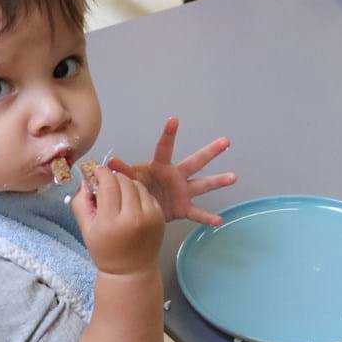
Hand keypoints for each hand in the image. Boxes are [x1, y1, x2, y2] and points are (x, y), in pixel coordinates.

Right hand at [72, 167, 164, 276]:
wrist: (131, 271)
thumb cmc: (105, 251)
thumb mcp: (86, 230)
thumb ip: (81, 204)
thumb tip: (85, 181)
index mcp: (110, 222)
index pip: (108, 185)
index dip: (101, 173)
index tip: (97, 171)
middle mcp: (133, 218)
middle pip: (124, 182)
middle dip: (113, 177)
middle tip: (106, 181)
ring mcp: (150, 217)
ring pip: (137, 185)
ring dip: (126, 183)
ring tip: (118, 191)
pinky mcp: (160, 217)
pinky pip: (148, 195)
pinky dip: (138, 193)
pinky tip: (131, 201)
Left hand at [106, 116, 235, 227]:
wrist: (139, 212)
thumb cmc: (136, 189)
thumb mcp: (129, 179)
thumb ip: (123, 172)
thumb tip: (109, 163)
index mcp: (161, 167)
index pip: (165, 148)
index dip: (169, 134)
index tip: (173, 119)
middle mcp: (176, 176)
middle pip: (196, 161)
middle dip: (210, 152)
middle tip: (225, 141)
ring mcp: (183, 191)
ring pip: (203, 184)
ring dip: (218, 181)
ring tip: (233, 176)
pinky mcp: (183, 207)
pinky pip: (197, 213)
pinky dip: (207, 218)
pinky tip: (219, 222)